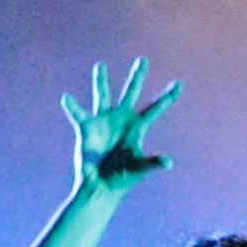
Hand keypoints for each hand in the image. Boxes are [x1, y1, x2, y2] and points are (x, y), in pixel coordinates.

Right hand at [62, 58, 180, 195]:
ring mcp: (104, 122)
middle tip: (144, 60)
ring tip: (100, 65)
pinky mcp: (87, 129)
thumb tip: (168, 162)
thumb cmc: (123, 178)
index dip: (167, 98)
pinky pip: (79, 115)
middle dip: (137, 77)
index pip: (155, 109)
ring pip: (103, 96)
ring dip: (101, 82)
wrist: (101, 186)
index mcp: (137, 128)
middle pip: (131, 93)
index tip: (179, 85)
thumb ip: (152, 163)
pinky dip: (73, 107)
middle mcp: (122, 120)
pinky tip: (67, 98)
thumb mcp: (139, 169)